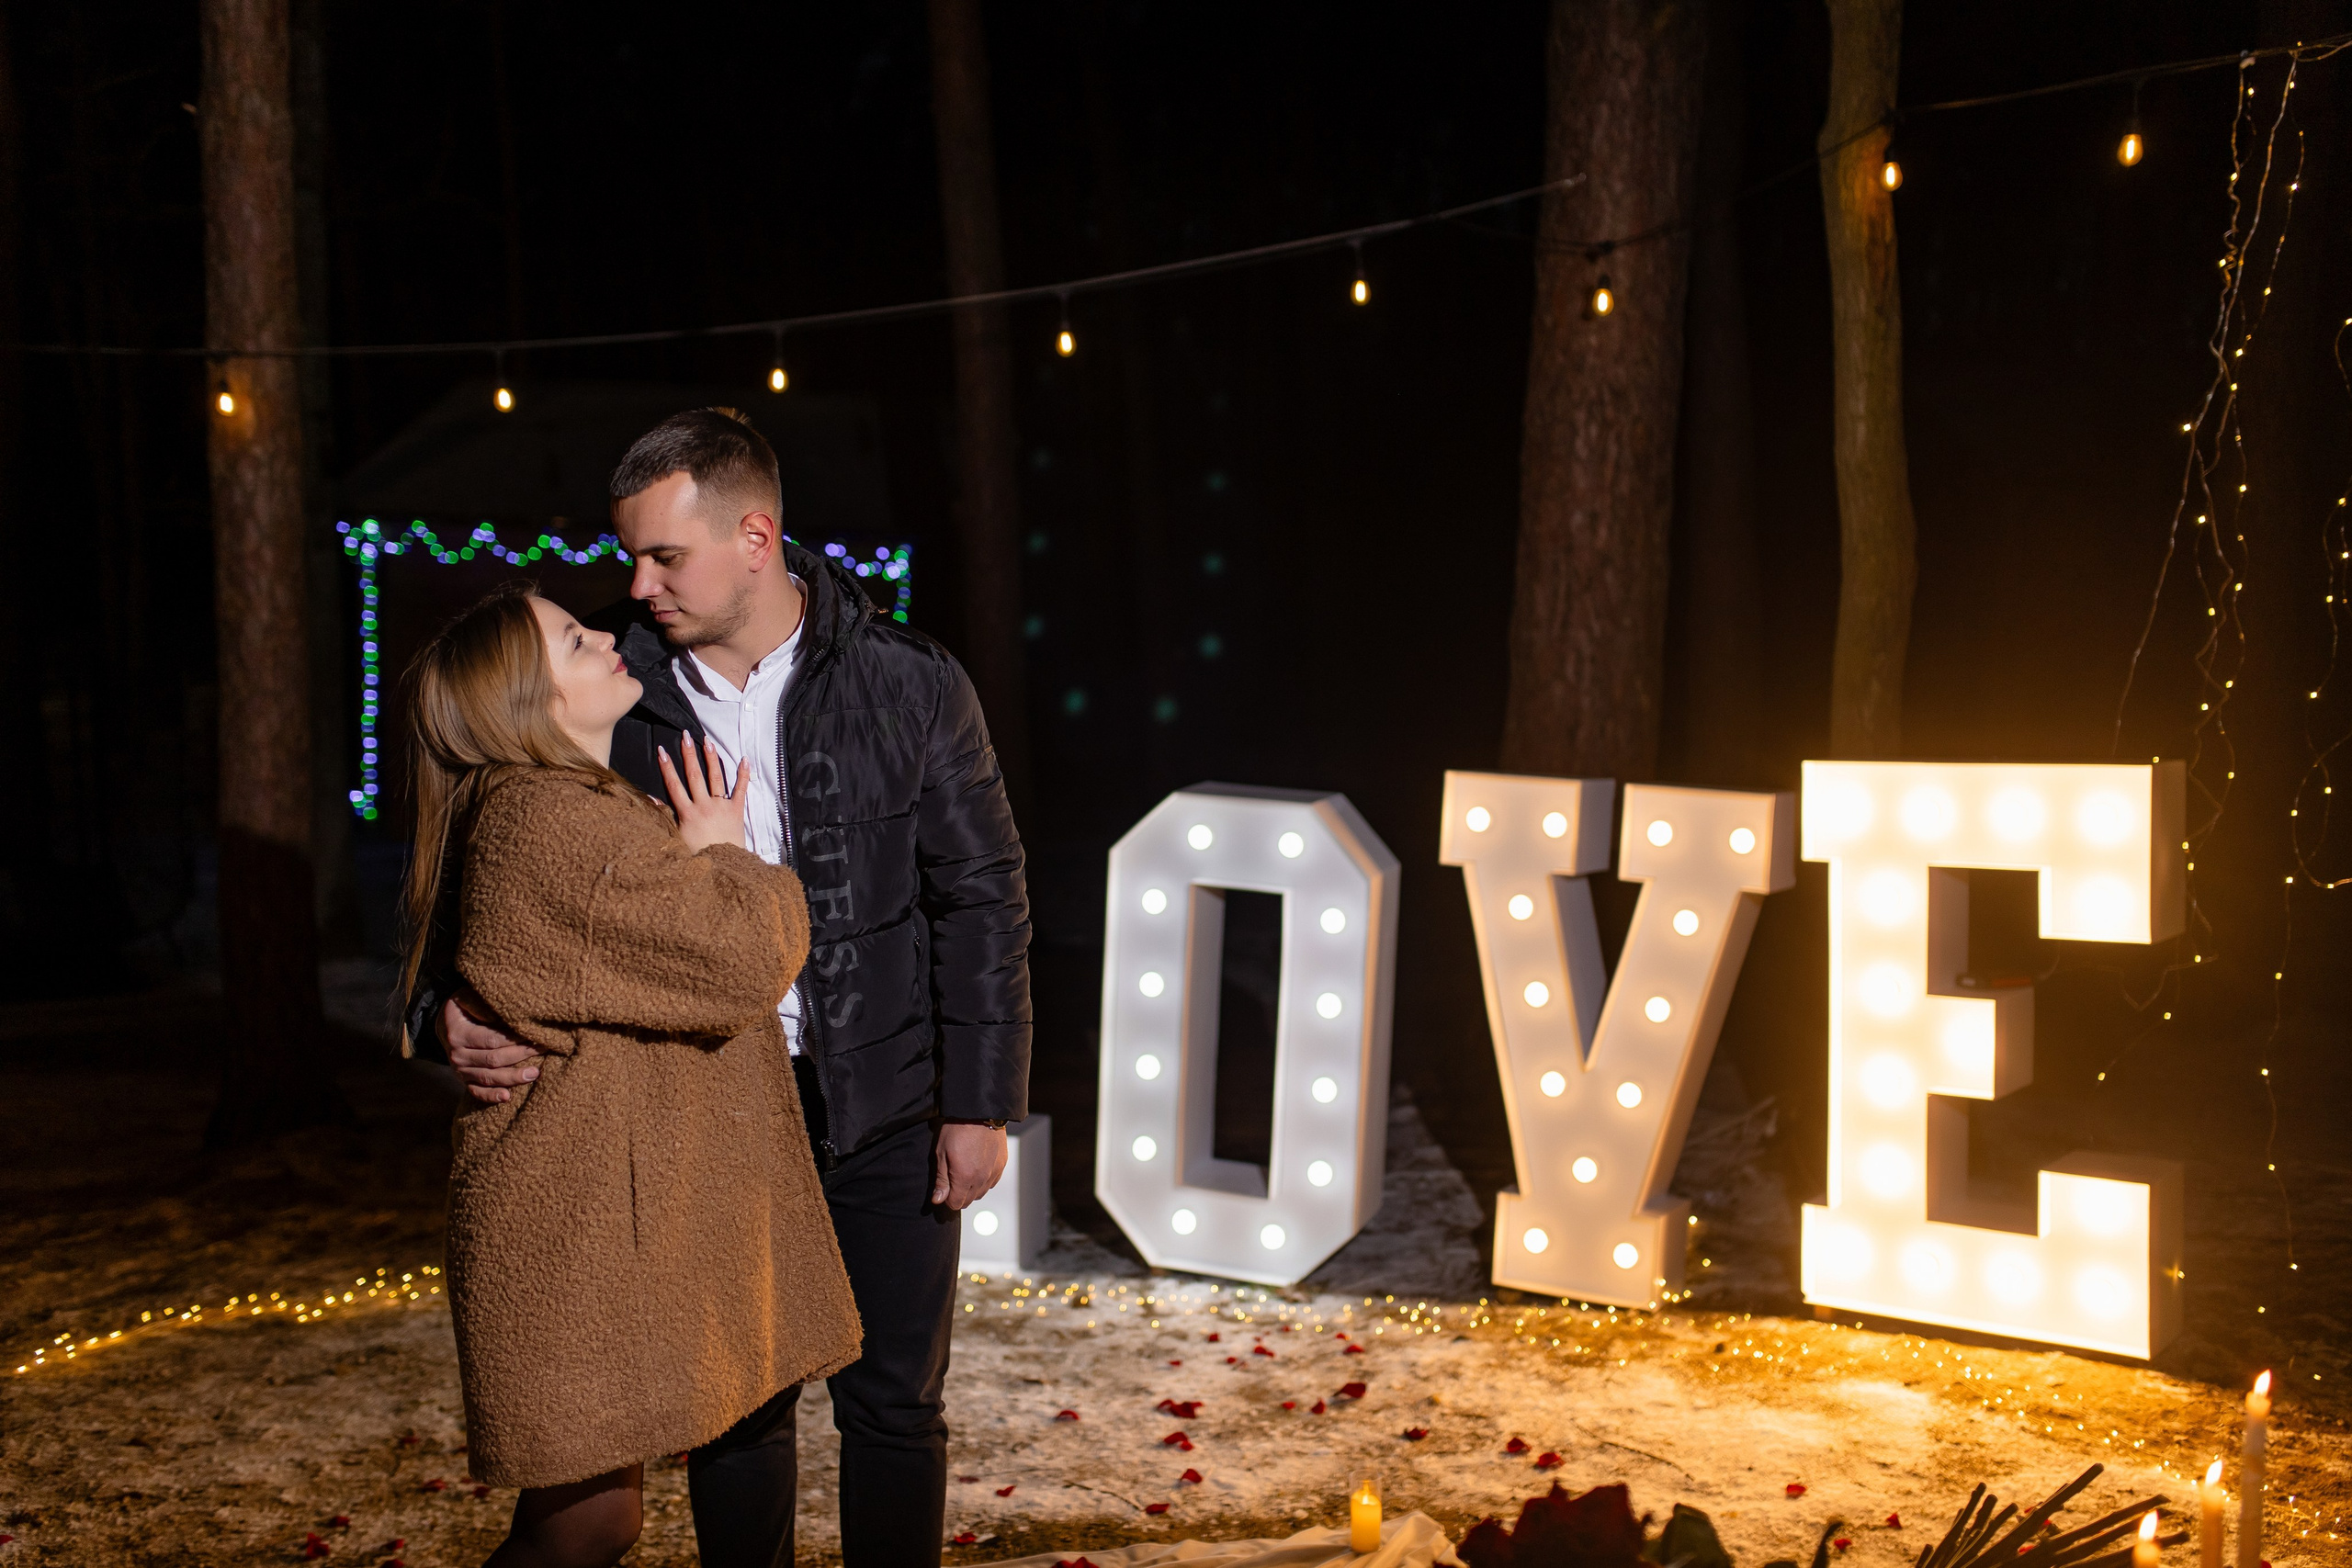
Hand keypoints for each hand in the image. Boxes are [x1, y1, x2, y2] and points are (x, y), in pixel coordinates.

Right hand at [440, 992, 544, 1105]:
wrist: (443, 1026)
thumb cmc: (462, 1008)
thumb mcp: (466, 998)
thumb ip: (481, 1004)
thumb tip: (504, 1011)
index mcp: (459, 1034)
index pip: (491, 1039)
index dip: (514, 1039)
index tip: (534, 1036)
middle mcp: (458, 1055)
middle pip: (493, 1059)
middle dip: (520, 1056)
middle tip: (542, 1050)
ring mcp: (460, 1070)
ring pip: (488, 1077)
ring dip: (512, 1077)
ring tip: (534, 1073)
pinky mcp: (463, 1080)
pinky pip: (476, 1092)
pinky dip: (491, 1096)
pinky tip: (508, 1097)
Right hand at [657, 734, 749, 853]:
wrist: (723, 866)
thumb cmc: (698, 854)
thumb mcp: (676, 837)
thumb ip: (665, 817)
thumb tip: (651, 799)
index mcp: (687, 813)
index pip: (674, 785)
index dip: (667, 767)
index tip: (662, 751)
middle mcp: (704, 806)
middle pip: (694, 775)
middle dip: (689, 754)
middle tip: (685, 736)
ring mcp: (721, 807)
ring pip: (716, 777)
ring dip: (711, 758)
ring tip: (706, 741)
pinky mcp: (737, 811)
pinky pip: (741, 789)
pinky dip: (743, 774)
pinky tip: (744, 758)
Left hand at [932, 1123, 1008, 1209]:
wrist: (980, 1111)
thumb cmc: (957, 1128)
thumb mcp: (941, 1153)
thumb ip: (941, 1180)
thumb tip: (938, 1200)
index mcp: (965, 1177)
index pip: (956, 1204)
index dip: (947, 1199)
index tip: (944, 1189)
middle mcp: (982, 1178)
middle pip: (969, 1201)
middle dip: (959, 1195)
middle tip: (952, 1178)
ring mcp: (994, 1172)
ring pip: (981, 1193)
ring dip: (972, 1189)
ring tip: (965, 1171)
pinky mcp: (1001, 1164)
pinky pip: (992, 1182)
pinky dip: (984, 1180)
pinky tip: (977, 1167)